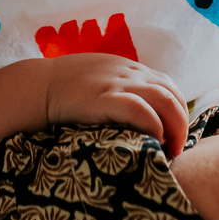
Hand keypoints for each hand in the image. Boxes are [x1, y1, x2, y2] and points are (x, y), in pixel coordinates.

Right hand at [43, 53, 188, 158]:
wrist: (36, 87)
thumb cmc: (63, 90)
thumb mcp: (98, 80)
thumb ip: (118, 89)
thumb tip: (137, 115)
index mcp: (129, 68)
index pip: (168, 86)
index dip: (177, 111)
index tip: (173, 134)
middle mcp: (129, 73)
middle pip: (173, 94)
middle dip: (181, 123)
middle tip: (177, 148)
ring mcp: (118, 84)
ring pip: (165, 100)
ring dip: (175, 127)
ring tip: (170, 150)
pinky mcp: (105, 98)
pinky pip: (141, 110)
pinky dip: (154, 126)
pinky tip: (153, 141)